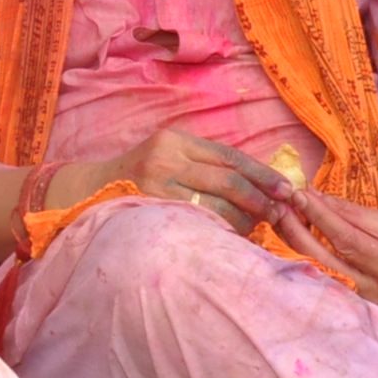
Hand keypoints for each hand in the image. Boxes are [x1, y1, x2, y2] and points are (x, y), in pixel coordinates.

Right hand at [61, 126, 286, 235]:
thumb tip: (261, 183)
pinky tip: (231, 237)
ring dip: (244, 220)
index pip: (230, 156)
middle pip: (227, 180)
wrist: (90, 192)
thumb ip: (205, 163)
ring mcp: (156, 186)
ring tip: (257, 227)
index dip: (262, 174)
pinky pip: (197, 224)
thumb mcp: (169, 156)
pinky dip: (220, 231)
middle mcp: (166, 158)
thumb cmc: (141, 176)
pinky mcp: (150, 210)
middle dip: (260, 198)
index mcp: (177, 140)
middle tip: (280, 212)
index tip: (287, 189)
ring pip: (215, 206)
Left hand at [269, 186, 377, 314]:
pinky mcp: (350, 311)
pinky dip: (300, 264)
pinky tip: (286, 245)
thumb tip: (315, 197)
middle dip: (296, 231)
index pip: (345, 238)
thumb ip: (352, 213)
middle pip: (323, 260)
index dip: (320, 216)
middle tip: (279, 207)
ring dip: (291, 247)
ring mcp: (358, 305)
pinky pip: (318, 284)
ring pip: (315, 275)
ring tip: (278, 221)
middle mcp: (372, 291)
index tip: (299, 195)